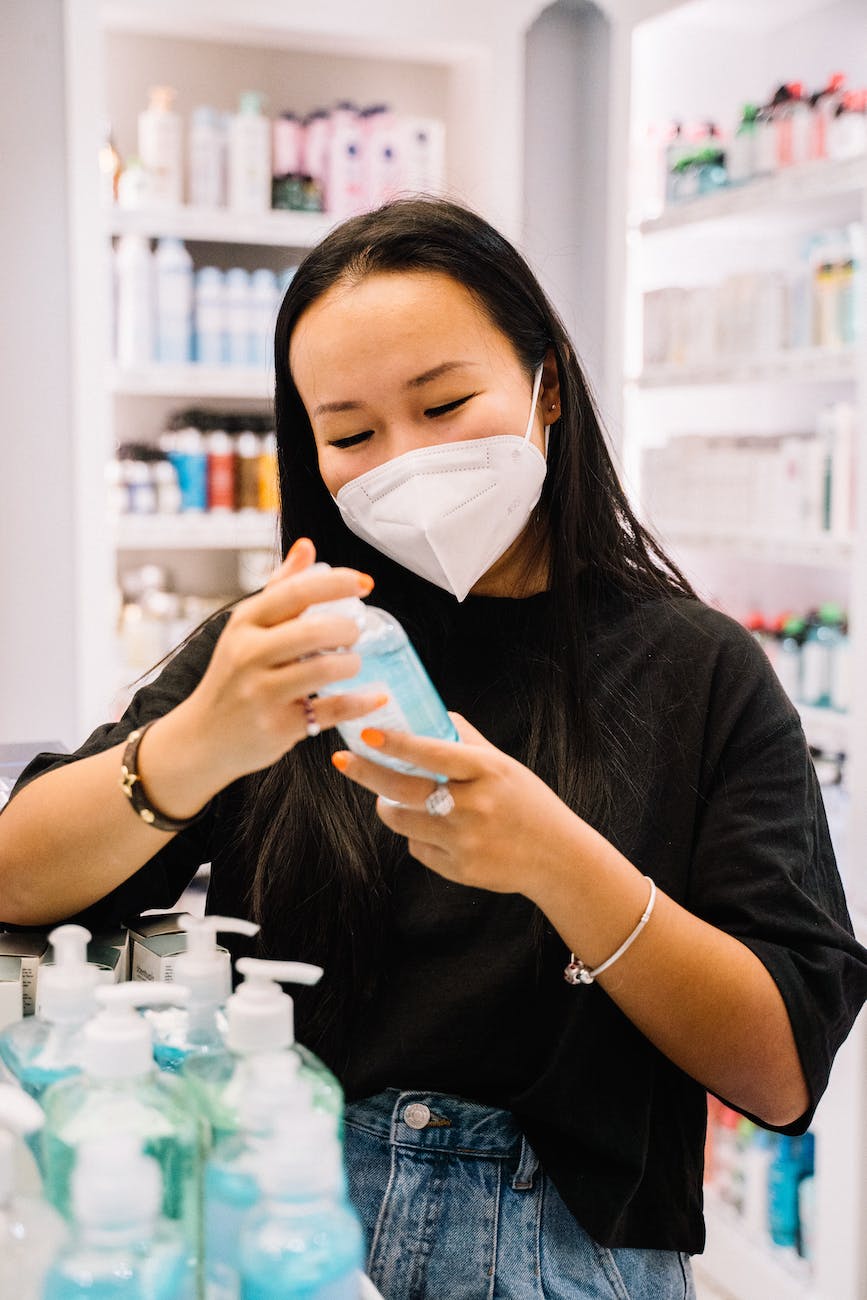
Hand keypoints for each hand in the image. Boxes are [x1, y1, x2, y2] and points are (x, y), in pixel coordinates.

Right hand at [182, 538, 386, 783]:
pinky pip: (332, 710)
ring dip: (351, 664)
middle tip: (354, 634)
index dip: (336, 584)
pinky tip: (373, 696)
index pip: (295, 592)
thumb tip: (308, 546)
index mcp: (245, 623)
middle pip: (314, 631)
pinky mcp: (278, 726)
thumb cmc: (233, 676)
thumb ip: (280, 588)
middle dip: (347, 629)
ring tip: (351, 663)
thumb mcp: (246, 629)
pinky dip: (360, 702)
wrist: (202, 737)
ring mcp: (262, 693)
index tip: (365, 584)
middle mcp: (249, 655)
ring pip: (325, 669)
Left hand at [331, 714, 580, 896]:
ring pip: (402, 820)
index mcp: (488, 772)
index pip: (433, 753)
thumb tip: (430, 713)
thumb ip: (467, 741)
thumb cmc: (528, 803)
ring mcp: (465, 840)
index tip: (366, 732)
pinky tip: (437, 830)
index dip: (396, 743)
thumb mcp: (505, 766)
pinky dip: (418, 836)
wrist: (556, 858)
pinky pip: (417, 848)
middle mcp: (475, 806)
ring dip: (389, 806)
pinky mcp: (459, 869)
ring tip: (394, 796)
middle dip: (367, 773)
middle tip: (344, 761)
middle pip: (404, 789)